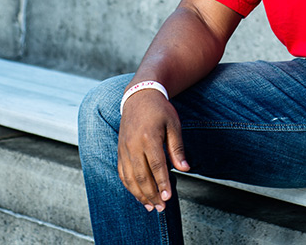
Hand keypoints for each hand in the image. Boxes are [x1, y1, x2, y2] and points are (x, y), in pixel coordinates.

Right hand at [117, 89, 189, 211]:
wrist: (138, 97)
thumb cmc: (159, 110)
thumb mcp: (174, 124)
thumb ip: (177, 148)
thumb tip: (185, 168)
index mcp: (149, 138)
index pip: (156, 166)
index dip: (162, 183)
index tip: (168, 197)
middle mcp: (133, 145)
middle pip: (141, 176)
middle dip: (152, 194)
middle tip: (161, 208)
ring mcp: (124, 149)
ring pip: (130, 178)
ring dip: (140, 195)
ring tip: (150, 206)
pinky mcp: (120, 151)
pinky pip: (122, 173)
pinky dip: (129, 186)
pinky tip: (138, 195)